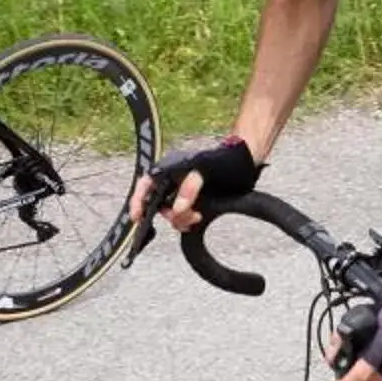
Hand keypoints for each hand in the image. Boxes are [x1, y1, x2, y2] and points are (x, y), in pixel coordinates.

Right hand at [130, 135, 257, 232]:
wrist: (244, 163)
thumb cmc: (223, 158)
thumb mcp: (204, 169)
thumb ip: (190, 187)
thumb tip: (177, 209)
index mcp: (169, 168)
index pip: (145, 185)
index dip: (138, 201)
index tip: (137, 218)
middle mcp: (172, 181)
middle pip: (157, 204)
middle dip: (169, 214)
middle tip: (188, 217)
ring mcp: (182, 193)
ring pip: (171, 213)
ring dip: (180, 220)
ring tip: (197, 216)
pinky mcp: (193, 202)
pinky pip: (182, 217)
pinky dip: (187, 222)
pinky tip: (197, 218)